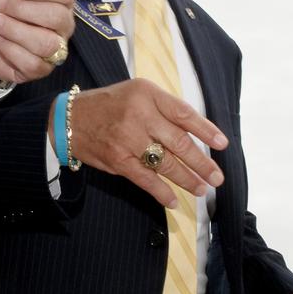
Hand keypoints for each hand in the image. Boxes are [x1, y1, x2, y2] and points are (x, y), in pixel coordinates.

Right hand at [66, 80, 226, 207]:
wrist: (70, 119)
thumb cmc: (110, 105)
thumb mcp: (137, 93)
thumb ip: (163, 109)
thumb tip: (196, 134)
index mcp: (148, 94)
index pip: (184, 113)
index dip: (206, 130)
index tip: (222, 144)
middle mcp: (139, 114)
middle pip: (180, 142)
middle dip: (202, 163)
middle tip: (216, 177)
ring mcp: (128, 138)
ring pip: (166, 163)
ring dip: (187, 179)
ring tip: (201, 189)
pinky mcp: (118, 159)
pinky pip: (145, 179)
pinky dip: (161, 192)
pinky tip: (173, 200)